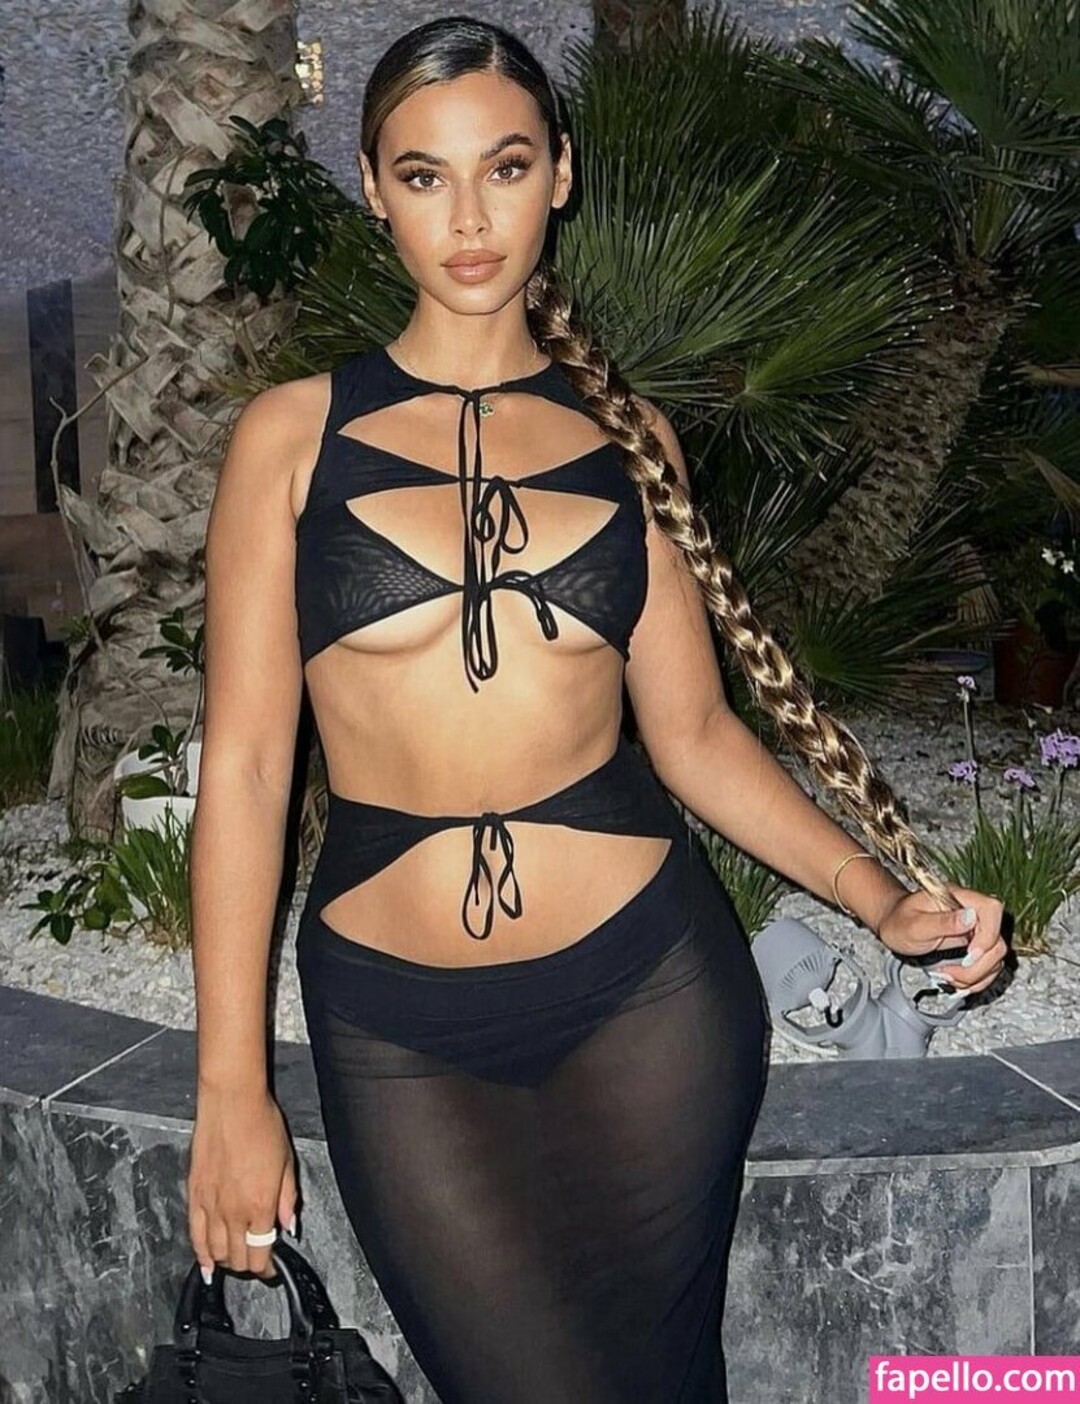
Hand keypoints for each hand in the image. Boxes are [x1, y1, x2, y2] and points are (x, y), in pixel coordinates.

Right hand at [186, 1086, 297, 1282]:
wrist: (232, 1103)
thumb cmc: (261, 1124)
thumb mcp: (287, 1161)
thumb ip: (287, 1198)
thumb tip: (289, 1224)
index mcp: (261, 1205)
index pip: (262, 1253)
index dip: (267, 1268)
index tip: (271, 1269)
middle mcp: (234, 1211)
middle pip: (238, 1258)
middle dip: (249, 1267)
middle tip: (255, 1263)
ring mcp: (211, 1205)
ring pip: (216, 1252)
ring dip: (227, 1262)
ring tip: (235, 1262)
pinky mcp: (194, 1195)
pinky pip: (195, 1235)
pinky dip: (200, 1254)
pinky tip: (205, 1263)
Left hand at [876, 882, 1006, 995]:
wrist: (893, 925)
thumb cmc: (899, 920)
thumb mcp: (914, 924)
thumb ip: (942, 922)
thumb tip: (970, 917)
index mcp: (959, 898)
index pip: (991, 910)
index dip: (988, 935)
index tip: (970, 954)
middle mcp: (971, 912)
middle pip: (997, 941)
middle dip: (978, 965)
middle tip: (951, 974)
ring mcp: (975, 930)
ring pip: (995, 957)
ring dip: (976, 976)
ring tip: (949, 978)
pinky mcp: (974, 945)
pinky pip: (988, 966)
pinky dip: (977, 979)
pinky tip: (958, 981)